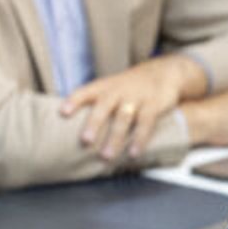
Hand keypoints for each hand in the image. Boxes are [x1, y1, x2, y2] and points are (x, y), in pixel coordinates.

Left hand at [61, 54, 204, 160]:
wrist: (164, 72)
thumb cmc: (131, 86)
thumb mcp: (112, 87)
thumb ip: (97, 103)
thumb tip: (74, 129)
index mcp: (104, 87)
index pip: (85, 91)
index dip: (74, 101)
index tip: (63, 112)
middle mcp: (118, 91)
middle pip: (103, 106)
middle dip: (94, 123)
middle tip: (85, 141)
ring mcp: (136, 98)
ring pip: (123, 118)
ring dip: (114, 138)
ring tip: (106, 156)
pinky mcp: (153, 105)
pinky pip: (145, 124)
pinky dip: (139, 140)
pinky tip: (133, 154)